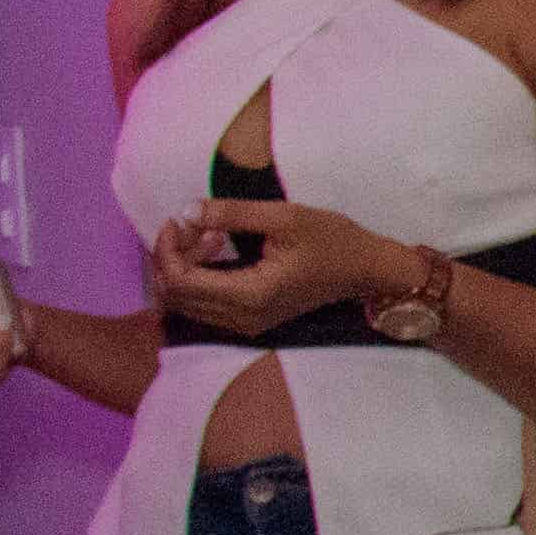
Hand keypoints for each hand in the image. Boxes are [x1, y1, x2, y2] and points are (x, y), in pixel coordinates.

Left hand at [148, 198, 392, 337]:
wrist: (368, 270)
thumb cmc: (333, 241)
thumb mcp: (285, 217)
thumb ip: (232, 213)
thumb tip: (186, 211)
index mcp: (250, 294)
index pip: (180, 281)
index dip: (168, 248)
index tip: (182, 218)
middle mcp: (242, 318)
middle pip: (175, 296)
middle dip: (171, 256)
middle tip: (194, 223)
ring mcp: (246, 323)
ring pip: (184, 302)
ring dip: (183, 266)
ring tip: (210, 234)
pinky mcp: (250, 319)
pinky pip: (202, 304)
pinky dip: (197, 277)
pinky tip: (218, 251)